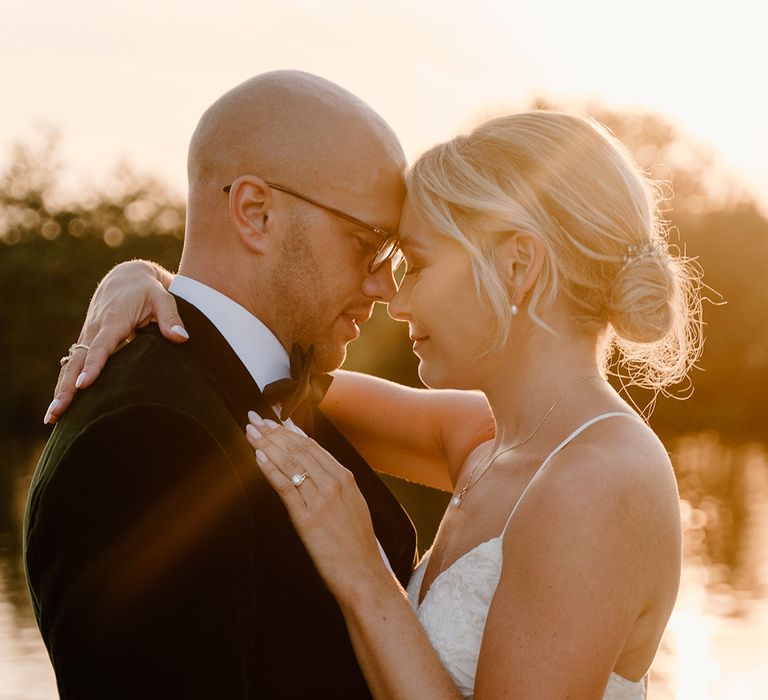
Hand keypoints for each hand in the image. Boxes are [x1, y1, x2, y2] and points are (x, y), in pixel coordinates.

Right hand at [44, 260, 185, 423]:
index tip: (84, 385)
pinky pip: (73, 365)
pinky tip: (60, 406)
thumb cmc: (148, 290)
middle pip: (78, 362)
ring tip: (51, 417)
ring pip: (70, 366)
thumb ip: (171, 319)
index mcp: (113, 320)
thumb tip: (182, 339)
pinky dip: (64, 384)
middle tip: (57, 412)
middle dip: (67, 388)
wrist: (126, 276)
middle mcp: (95, 330)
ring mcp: (88, 336)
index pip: (101, 346)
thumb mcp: (163, 298)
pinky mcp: (87, 342)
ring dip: (61, 391)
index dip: (94, 365)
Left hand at [245, 411, 389, 602]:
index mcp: (345, 477)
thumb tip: (314, 467)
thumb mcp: (352, 505)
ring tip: (251, 432)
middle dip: (273, 432)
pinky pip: (285, 487)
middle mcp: (333, 483)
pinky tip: (258, 457)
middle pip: (298, 449)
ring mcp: (320, 499)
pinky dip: (270, 469)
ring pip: (290, 463)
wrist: (363, 574)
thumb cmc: (356, 544)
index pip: (312, 446)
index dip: (289, 431)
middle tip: (255, 419)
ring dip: (267, 444)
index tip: (273, 421)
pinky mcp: (307, 518)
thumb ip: (333, 484)